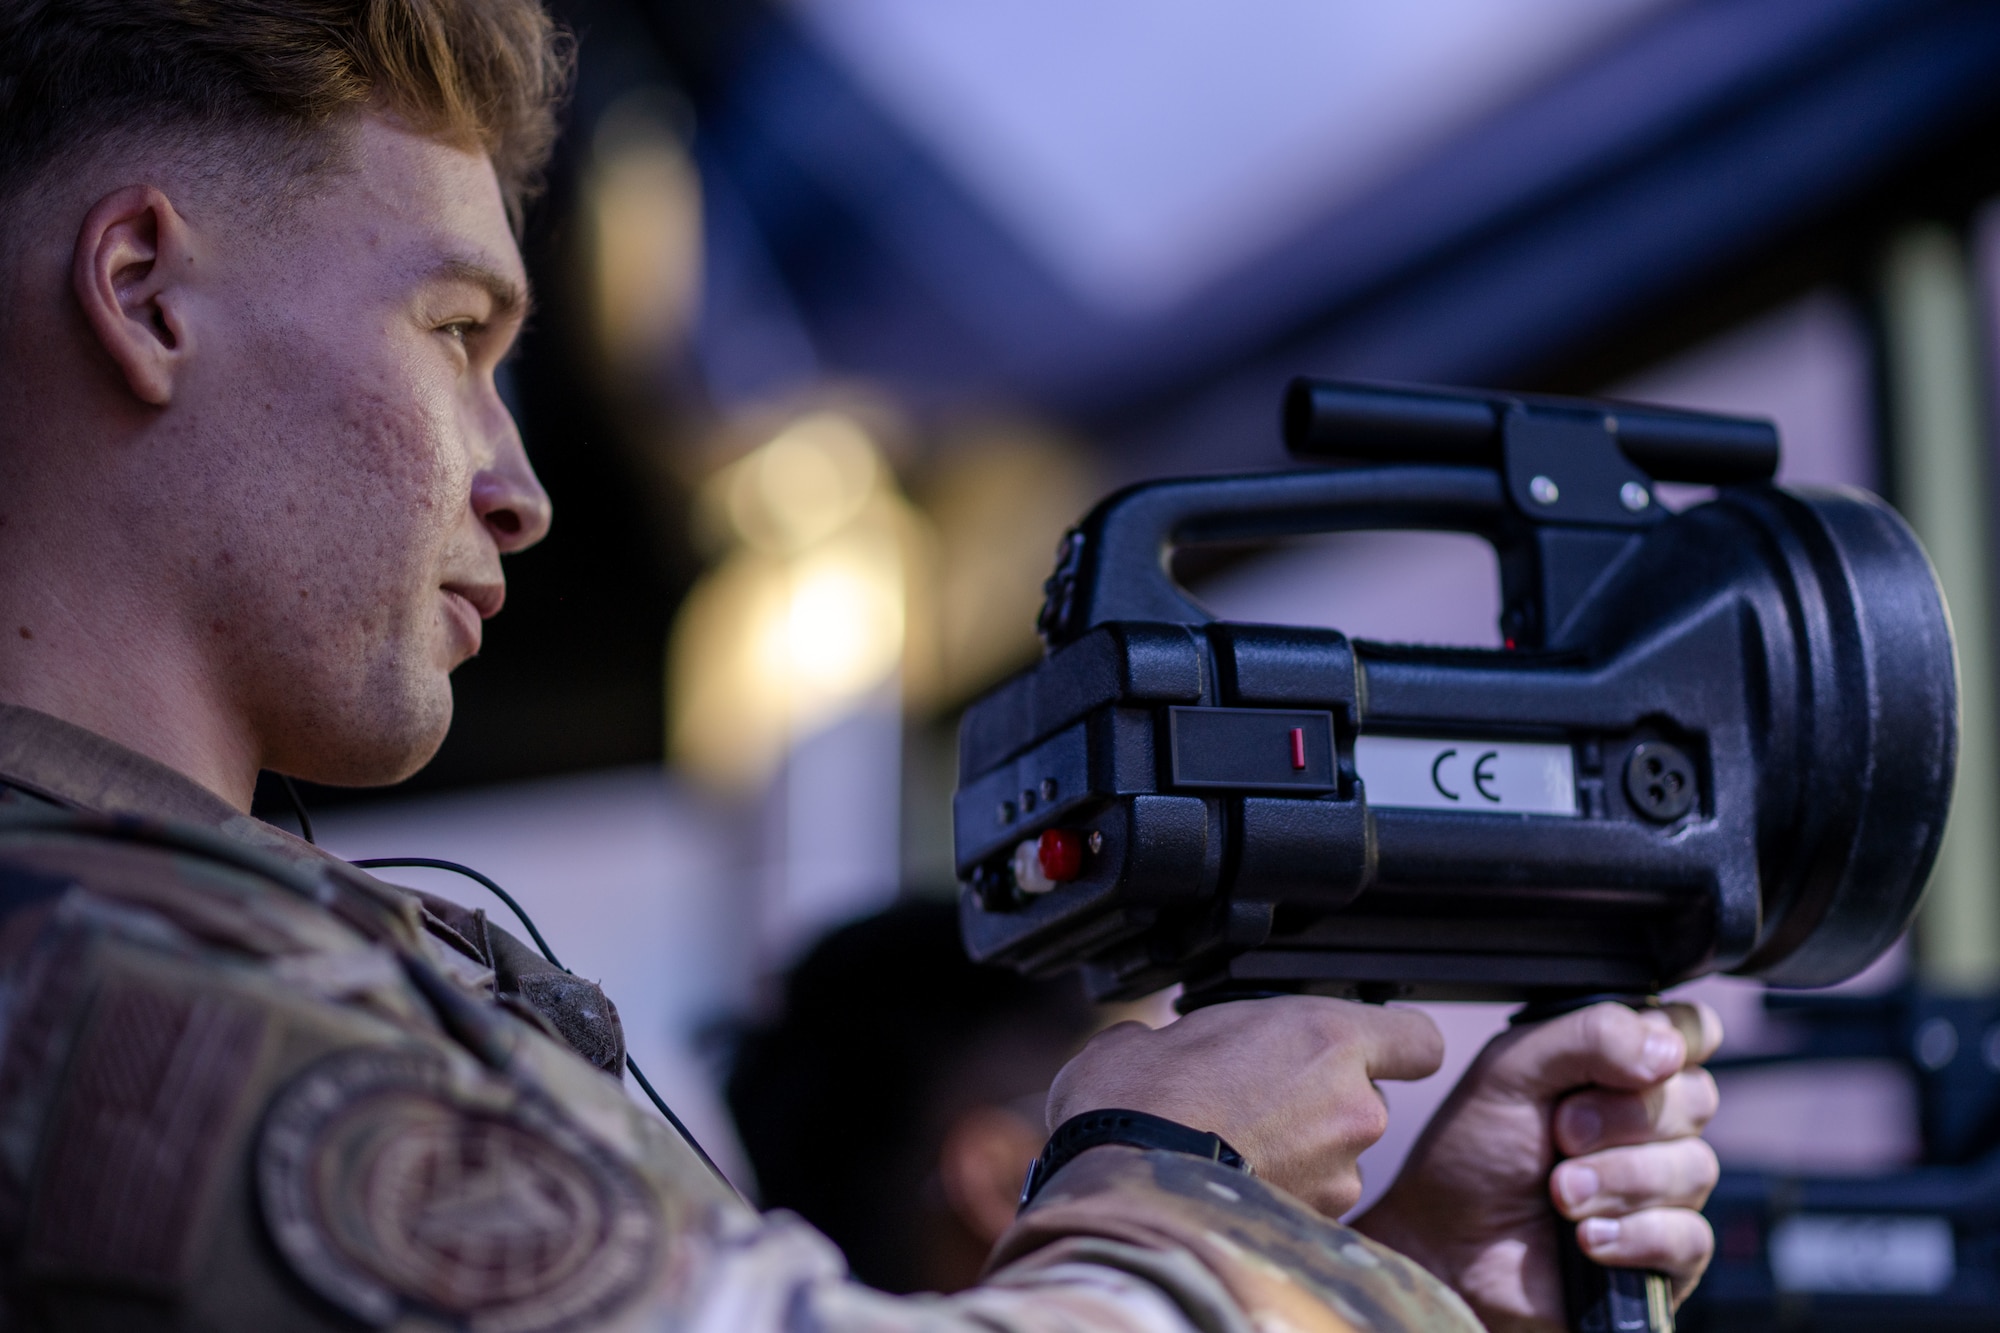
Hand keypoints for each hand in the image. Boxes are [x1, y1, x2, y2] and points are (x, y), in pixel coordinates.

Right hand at [1046, 995, 1442, 1215]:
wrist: (1117, 1189)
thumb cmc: (1133, 1104)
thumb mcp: (1154, 1034)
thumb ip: (1196, 1032)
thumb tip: (1162, 1045)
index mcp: (1324, 1038)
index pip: (1418, 1040)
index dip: (1394, 1044)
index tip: (1367, 1048)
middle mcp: (1352, 1107)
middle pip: (1364, 1100)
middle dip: (1318, 1102)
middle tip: (1253, 1099)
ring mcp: (1339, 1176)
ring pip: (1338, 1157)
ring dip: (1298, 1153)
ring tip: (1230, 1148)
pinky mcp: (1316, 1227)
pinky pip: (1311, 1204)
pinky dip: (1280, 1195)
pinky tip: (1227, 1184)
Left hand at [1352, 1001, 1722, 1331]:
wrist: (1446, 1244)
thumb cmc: (1474, 1151)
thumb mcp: (1510, 1070)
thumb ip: (1587, 1037)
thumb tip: (1669, 1048)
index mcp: (1619, 1066)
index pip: (1691, 1032)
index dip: (1673, 1043)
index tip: (1626, 1065)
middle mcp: (1650, 1123)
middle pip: (1697, 1097)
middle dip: (1620, 1117)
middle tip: (1560, 1134)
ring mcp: (1663, 1190)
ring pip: (1694, 1167)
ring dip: (1617, 1180)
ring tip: (1560, 1192)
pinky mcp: (1667, 1256)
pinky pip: (1690, 1237)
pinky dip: (1634, 1234)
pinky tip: (1586, 1238)